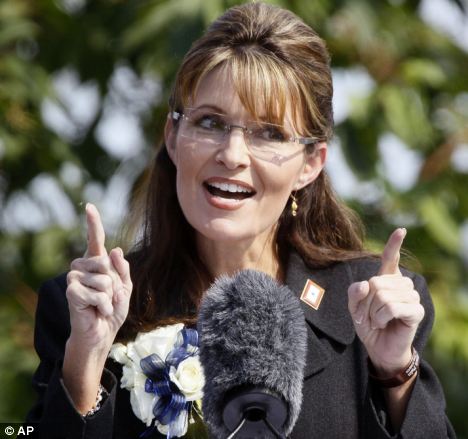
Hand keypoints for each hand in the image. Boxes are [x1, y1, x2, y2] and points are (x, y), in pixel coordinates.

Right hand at [66, 203, 132, 349]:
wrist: (102, 332)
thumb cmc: (112, 308)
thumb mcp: (125, 287)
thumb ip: (123, 268)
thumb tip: (115, 249)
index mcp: (96, 263)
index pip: (96, 240)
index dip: (93, 223)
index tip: (89, 206)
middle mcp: (82, 267)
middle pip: (105, 262)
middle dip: (114, 283)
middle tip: (107, 296)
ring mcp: (74, 278)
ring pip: (103, 279)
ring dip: (109, 296)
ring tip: (101, 304)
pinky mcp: (71, 291)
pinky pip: (98, 293)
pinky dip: (104, 305)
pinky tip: (98, 311)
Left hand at [347, 228, 424, 376]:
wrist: (378, 348)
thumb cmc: (368, 325)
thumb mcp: (354, 307)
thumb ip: (354, 293)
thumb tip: (366, 284)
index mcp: (387, 279)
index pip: (390, 258)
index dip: (394, 244)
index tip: (400, 230)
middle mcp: (401, 284)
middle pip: (375, 282)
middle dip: (364, 303)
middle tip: (367, 316)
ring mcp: (411, 296)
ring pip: (382, 295)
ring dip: (372, 312)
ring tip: (376, 321)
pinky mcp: (417, 310)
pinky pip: (390, 307)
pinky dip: (380, 317)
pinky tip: (383, 324)